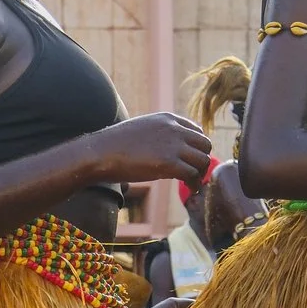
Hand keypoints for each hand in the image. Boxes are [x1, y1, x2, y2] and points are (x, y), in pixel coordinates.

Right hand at [88, 114, 213, 186]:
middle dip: (202, 160)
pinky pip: (192, 174)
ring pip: (203, 160)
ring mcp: (173, 145)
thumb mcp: (143, 130)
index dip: (196, 148)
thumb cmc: (116, 144)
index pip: (197, 131)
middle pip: (205, 144)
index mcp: (168, 119)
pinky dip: (194, 184)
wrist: (101, 152)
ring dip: (200, 173)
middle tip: (195, 173)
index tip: (191, 160)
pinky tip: (190, 189)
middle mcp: (174, 129)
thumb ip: (160, 134)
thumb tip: (168, 149)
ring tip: (193, 183)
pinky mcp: (168, 163)